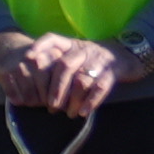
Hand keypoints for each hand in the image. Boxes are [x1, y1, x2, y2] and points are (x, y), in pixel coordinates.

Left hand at [1, 33, 126, 117]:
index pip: (53, 39)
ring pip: (82, 79)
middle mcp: (83, 50)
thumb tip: (33, 81)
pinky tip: (83, 113)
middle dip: (56, 88)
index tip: (28, 57)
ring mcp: (98, 60)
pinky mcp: (112, 72)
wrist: (124, 56)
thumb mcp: (75, 54)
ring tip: (68, 114)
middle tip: (51, 106)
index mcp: (71, 44)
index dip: (40, 46)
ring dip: (73, 100)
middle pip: (65, 65)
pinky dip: (91, 101)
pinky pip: (101, 87)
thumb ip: (57, 63)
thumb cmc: (92, 60)